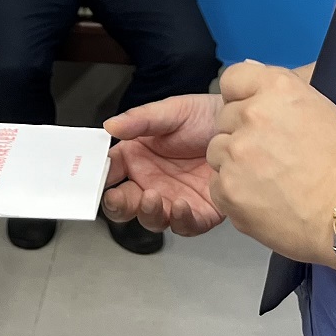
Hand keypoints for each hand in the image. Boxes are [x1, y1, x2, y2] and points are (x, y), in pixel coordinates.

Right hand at [101, 94, 224, 236]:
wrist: (243, 125)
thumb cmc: (206, 115)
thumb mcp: (172, 111)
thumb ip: (140, 120)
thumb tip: (110, 126)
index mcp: (138, 156)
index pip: (110, 172)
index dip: (99, 178)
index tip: (92, 178)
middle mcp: (152, 180)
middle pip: (125, 203)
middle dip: (117, 204)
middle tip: (117, 197)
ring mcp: (174, 198)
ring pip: (151, 218)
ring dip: (147, 213)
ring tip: (152, 198)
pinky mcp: (200, 212)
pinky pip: (185, 225)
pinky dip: (179, 220)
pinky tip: (180, 205)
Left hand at [209, 62, 335, 267]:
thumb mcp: (318, 106)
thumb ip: (279, 90)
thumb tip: (252, 76)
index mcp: (276, 88)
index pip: (233, 78)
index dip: (242, 97)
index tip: (254, 113)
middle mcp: (252, 114)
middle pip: (224, 117)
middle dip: (241, 132)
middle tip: (270, 153)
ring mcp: (236, 152)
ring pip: (217, 150)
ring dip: (234, 162)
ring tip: (267, 177)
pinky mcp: (227, 188)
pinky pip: (217, 183)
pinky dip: (234, 191)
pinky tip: (261, 196)